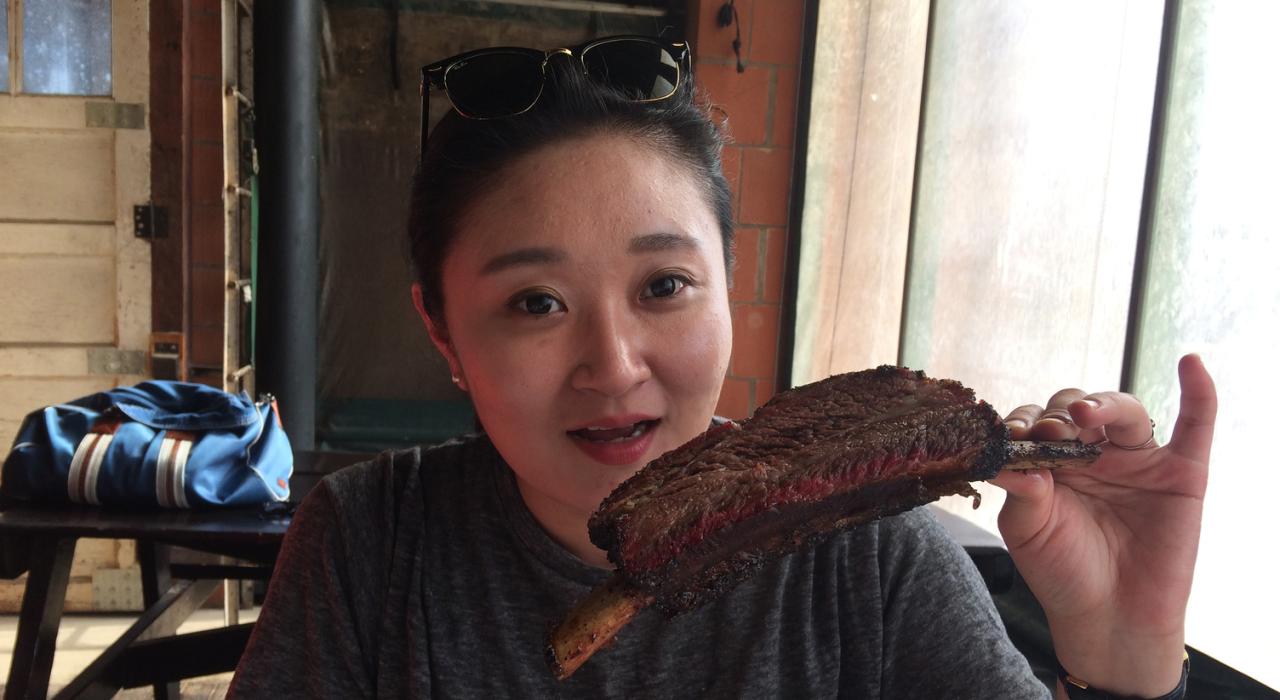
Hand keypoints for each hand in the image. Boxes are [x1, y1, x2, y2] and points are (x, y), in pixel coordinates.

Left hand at [989, 354, 1215, 697]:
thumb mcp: (1027, 529)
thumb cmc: (1063, 571)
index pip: (1037, 421)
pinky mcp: (1182, 474)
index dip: (1025, 421)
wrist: (1109, 617)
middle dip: (1061, 412)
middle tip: (1050, 431)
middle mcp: (1095, 453)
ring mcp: (1138, 461)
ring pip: (1124, 411)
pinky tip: (1192, 364)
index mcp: (1053, 460)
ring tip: (1087, 414)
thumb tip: (1008, 458)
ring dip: (1104, 404)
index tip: (1014, 434)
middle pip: (1077, 407)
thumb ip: (1020, 491)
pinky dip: (1199, 393)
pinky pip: (1196, 425)